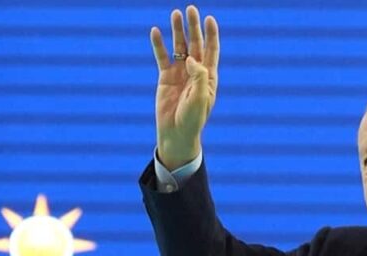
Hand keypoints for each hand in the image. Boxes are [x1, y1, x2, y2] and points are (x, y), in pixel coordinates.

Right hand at [150, 5, 219, 169]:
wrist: (176, 133)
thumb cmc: (192, 119)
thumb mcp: (200, 99)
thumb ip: (199, 77)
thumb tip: (191, 57)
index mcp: (208, 77)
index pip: (211, 50)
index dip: (211, 34)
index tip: (209, 18)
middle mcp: (195, 72)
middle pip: (195, 44)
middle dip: (193, 27)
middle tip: (190, 9)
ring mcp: (180, 73)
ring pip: (179, 47)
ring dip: (177, 31)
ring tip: (175, 14)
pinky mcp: (165, 77)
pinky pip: (162, 57)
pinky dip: (158, 45)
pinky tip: (155, 31)